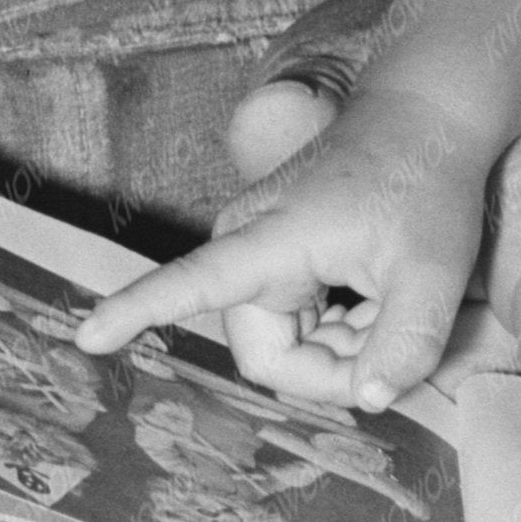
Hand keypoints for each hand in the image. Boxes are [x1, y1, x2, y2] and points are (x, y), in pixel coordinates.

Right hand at [76, 80, 520, 464]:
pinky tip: (382, 298)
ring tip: (396, 303)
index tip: (88, 335)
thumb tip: (369, 401)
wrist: (426, 120)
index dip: (137, 313)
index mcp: (268, 242)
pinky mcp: (281, 262)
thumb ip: (406, 346)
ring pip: (290, 347)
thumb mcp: (432, 272)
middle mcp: (249, 247)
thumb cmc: (424, 184)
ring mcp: (263, 255)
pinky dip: (347, 330)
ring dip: (347, 348)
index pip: (188, 284)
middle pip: (270, 357)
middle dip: (333, 369)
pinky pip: (301, 327)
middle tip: (395, 346)